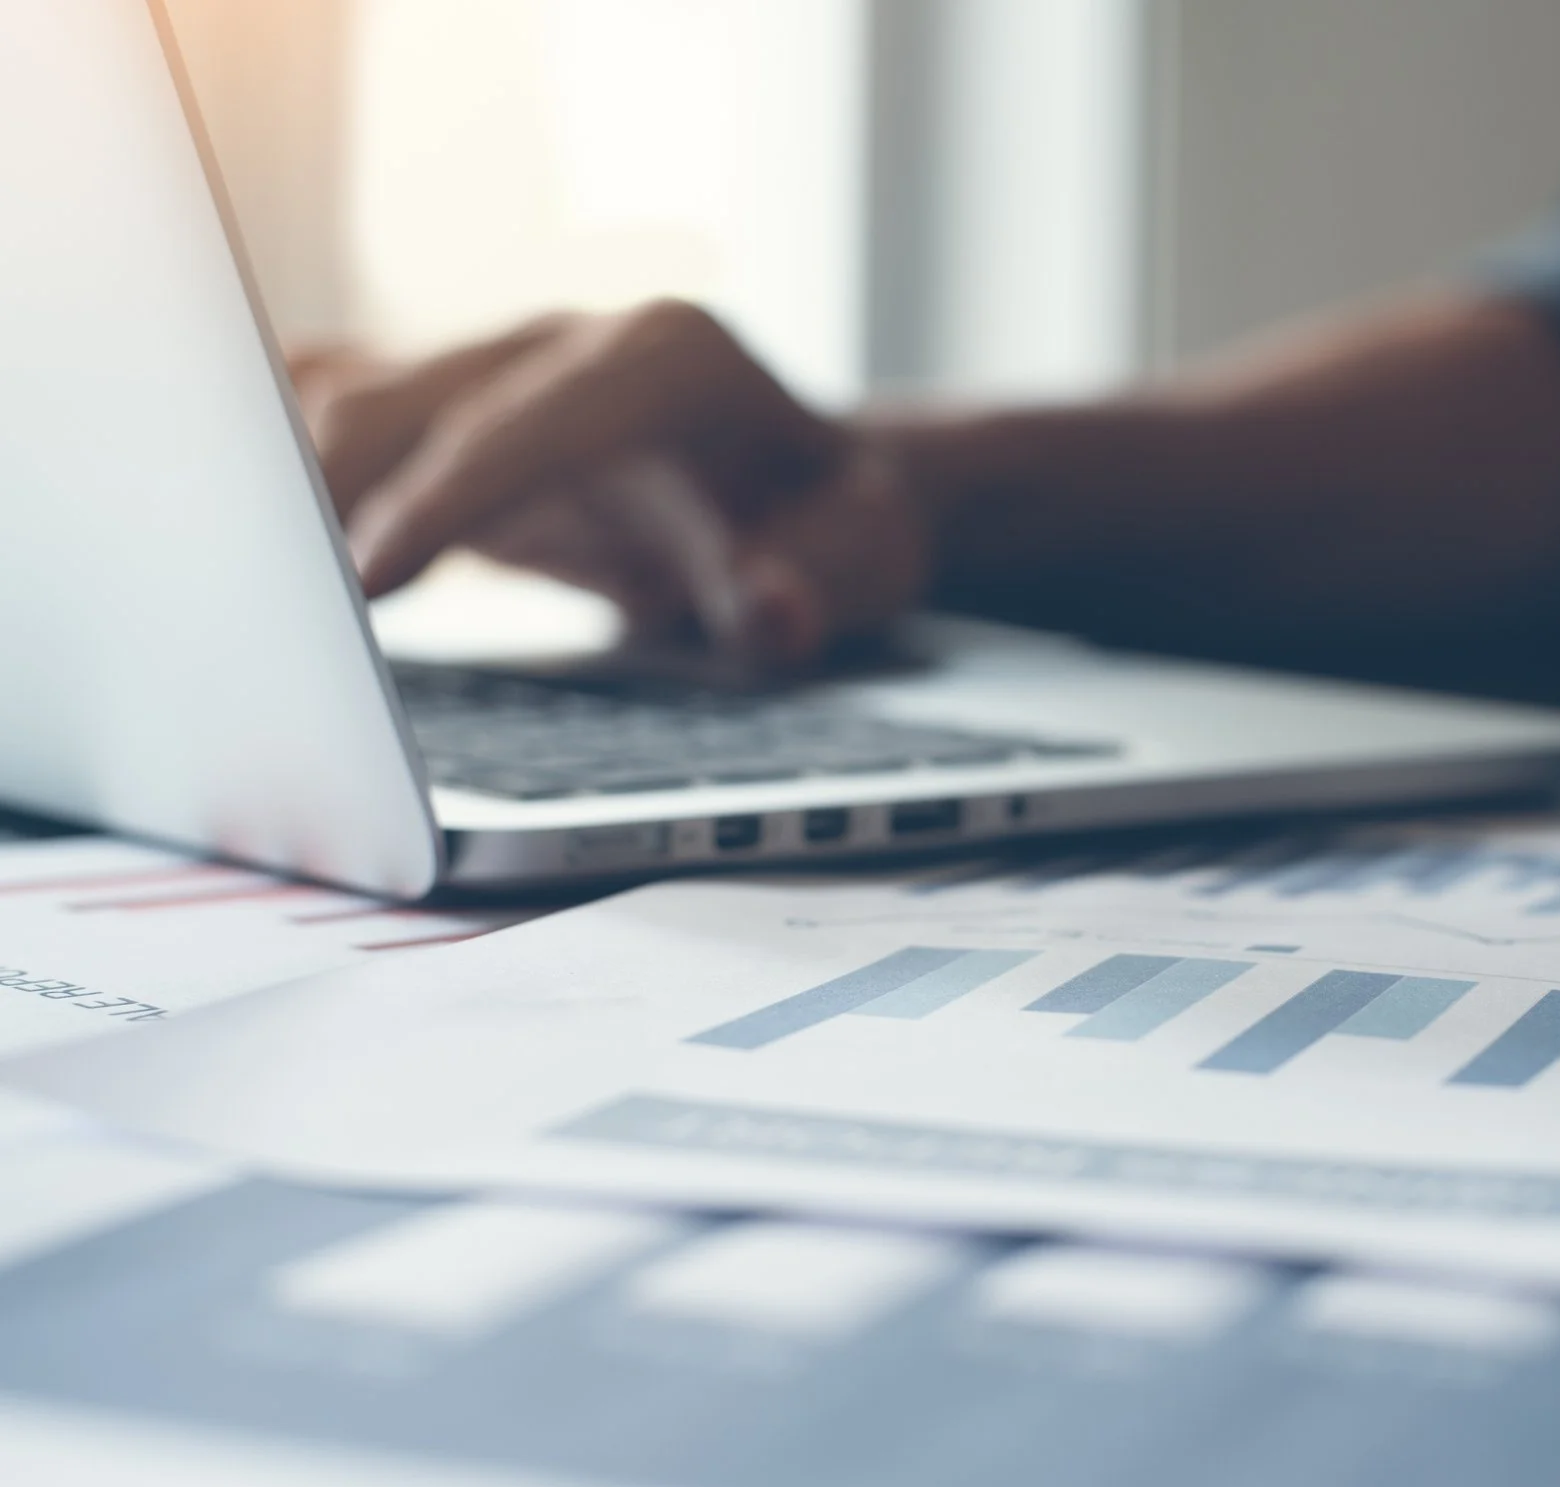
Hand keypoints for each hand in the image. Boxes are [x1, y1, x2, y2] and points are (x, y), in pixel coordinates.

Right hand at [292, 302, 927, 665]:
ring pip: (355, 409)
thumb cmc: (835, 523)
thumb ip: (811, 586)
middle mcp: (563, 342)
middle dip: (330, 494)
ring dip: (291, 494)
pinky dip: (294, 485)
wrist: (821, 491)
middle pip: (411, 403)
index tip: (368, 581)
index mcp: (662, 356)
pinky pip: (347, 426)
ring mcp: (498, 370)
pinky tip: (255, 561)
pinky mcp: (453, 416)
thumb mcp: (856, 558)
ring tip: (244, 600)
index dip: (441, 500)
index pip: (526, 424)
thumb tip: (771, 610)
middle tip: (270, 610)